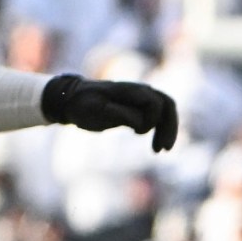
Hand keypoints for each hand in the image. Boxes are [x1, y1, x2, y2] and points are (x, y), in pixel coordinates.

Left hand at [42, 76, 178, 150]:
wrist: (72, 99)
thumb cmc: (82, 105)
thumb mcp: (96, 110)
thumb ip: (119, 114)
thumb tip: (141, 122)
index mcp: (130, 90)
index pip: (156, 103)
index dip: (153, 120)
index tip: (138, 134)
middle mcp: (139, 91)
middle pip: (167, 104)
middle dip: (170, 127)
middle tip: (165, 150)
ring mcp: (140, 98)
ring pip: (166, 110)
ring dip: (168, 129)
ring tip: (161, 150)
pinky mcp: (137, 107)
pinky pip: (158, 115)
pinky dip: (160, 129)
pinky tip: (155, 144)